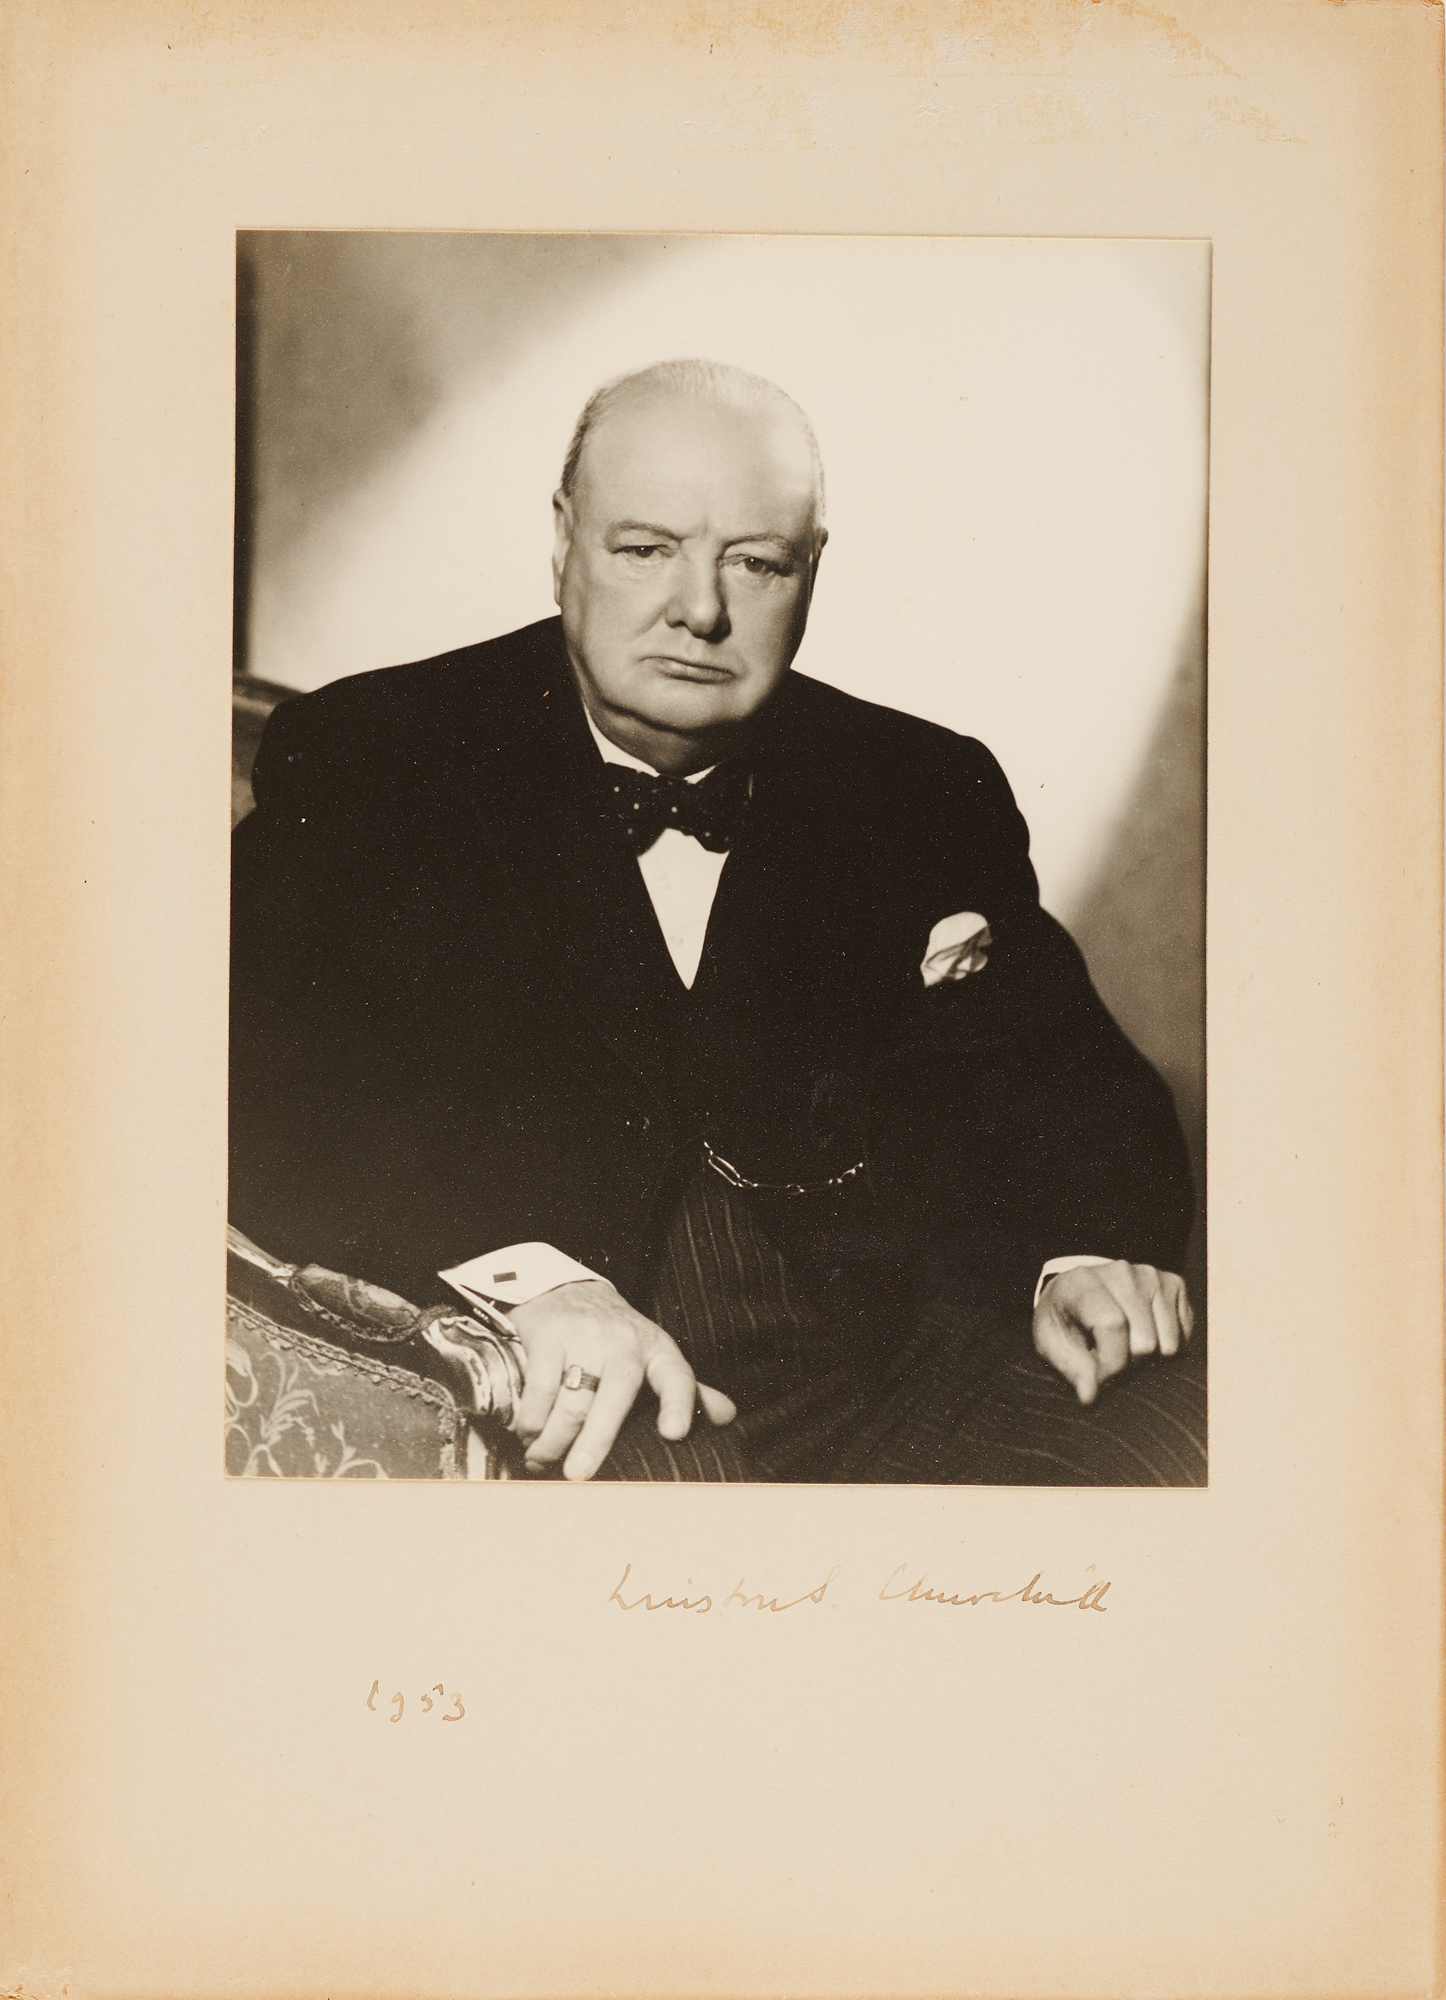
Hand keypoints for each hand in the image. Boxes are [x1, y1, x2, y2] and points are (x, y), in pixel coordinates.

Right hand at [508, 1279, 736, 1479]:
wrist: (567, 1291)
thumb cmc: (615, 1339)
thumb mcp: (653, 1356)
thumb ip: (687, 1390)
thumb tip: (727, 1417)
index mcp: (657, 1351)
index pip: (676, 1376)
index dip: (679, 1404)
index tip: (674, 1433)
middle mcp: (624, 1342)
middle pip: (614, 1394)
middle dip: (596, 1438)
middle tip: (578, 1475)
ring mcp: (585, 1336)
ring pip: (571, 1399)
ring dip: (552, 1439)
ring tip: (542, 1461)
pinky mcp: (548, 1334)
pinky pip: (540, 1387)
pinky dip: (531, 1418)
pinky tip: (529, 1434)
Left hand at [1032, 1262, 1192, 1404]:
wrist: (1079, 1294)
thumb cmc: (1064, 1323)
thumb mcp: (1051, 1345)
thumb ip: (1071, 1369)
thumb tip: (1090, 1396)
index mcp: (1081, 1282)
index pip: (1112, 1324)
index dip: (1111, 1363)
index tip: (1100, 1378)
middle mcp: (1119, 1271)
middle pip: (1144, 1341)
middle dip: (1129, 1364)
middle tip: (1110, 1358)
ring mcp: (1150, 1275)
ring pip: (1169, 1344)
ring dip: (1149, 1358)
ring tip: (1126, 1346)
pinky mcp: (1174, 1283)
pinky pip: (1186, 1335)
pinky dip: (1167, 1346)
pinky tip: (1145, 1334)